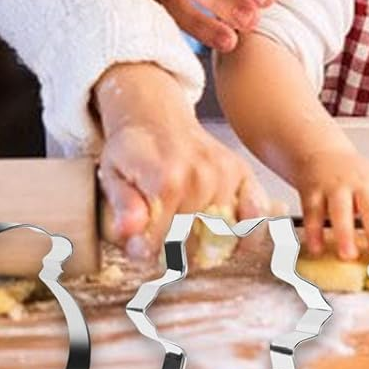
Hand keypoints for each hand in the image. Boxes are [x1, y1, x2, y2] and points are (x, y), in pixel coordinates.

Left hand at [92, 64, 268, 259]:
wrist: (156, 117)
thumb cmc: (132, 150)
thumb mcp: (113, 174)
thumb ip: (122, 206)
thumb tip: (129, 232)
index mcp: (167, 179)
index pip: (162, 243)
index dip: (147, 251)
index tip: (139, 246)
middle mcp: (202, 177)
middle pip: (192, 247)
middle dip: (173, 252)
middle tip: (160, 238)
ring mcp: (225, 175)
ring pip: (220, 240)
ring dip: (203, 247)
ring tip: (184, 233)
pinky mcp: (242, 174)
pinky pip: (255, 219)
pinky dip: (246, 235)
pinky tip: (229, 238)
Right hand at [292, 145, 368, 259]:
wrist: (322, 152)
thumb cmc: (358, 177)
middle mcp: (361, 185)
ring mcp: (336, 186)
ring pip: (339, 208)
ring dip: (344, 232)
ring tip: (348, 255)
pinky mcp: (312, 190)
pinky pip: (313, 211)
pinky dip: (314, 231)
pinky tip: (316, 248)